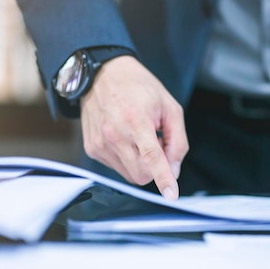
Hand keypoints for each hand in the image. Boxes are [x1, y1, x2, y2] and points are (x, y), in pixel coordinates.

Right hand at [80, 56, 188, 199]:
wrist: (103, 74)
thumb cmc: (139, 88)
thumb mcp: (169, 106)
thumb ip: (178, 140)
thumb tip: (174, 170)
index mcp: (136, 120)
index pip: (151, 157)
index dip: (163, 178)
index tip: (171, 194)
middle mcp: (114, 134)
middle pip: (141, 174)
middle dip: (154, 168)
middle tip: (156, 143)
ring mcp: (100, 143)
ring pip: (129, 174)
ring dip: (139, 163)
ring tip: (138, 137)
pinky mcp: (92, 148)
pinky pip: (116, 167)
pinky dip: (126, 158)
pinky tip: (125, 138)